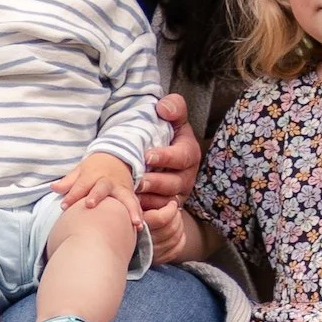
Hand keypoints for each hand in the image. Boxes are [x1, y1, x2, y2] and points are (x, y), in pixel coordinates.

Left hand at [56, 155, 145, 231]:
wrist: (117, 157)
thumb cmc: (94, 168)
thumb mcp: (80, 171)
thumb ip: (68, 181)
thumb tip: (53, 188)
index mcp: (91, 175)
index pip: (80, 186)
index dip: (72, 196)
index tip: (64, 207)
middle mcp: (107, 181)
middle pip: (101, 188)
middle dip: (96, 196)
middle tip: (90, 205)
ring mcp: (120, 187)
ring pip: (125, 197)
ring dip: (129, 209)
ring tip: (133, 222)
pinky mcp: (129, 193)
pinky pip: (135, 203)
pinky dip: (138, 213)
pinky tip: (140, 226)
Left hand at [140, 91, 201, 205]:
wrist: (158, 155)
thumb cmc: (164, 133)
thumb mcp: (173, 117)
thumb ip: (173, 107)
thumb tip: (164, 108)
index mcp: (189, 152)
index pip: (182, 156)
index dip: (166, 157)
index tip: (147, 156)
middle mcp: (186, 175)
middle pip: (174, 183)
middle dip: (156, 183)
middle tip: (138, 180)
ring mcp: (177, 194)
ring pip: (166, 201)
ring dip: (150, 200)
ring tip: (133, 195)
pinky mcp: (166, 207)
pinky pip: (159, 214)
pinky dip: (146, 212)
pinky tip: (131, 208)